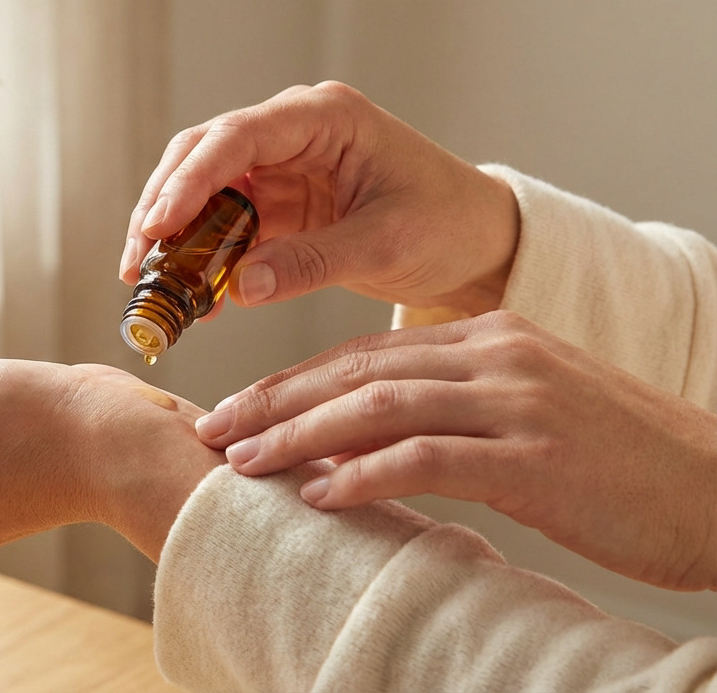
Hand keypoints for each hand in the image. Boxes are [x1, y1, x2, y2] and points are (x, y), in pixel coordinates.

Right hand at [120, 81, 519, 315]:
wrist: (480, 241)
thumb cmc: (449, 224)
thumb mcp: (385, 245)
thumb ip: (310, 263)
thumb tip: (237, 289)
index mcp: (325, 119)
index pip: (236, 137)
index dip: (188, 180)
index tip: (157, 226)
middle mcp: (294, 133)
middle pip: (202, 156)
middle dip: (163, 208)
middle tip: (138, 263)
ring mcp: (282, 167)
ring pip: (203, 192)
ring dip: (175, 238)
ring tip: (150, 286)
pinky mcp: (279, 204)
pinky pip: (225, 227)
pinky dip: (205, 260)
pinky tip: (193, 300)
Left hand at [195, 310, 716, 590]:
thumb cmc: (619, 463)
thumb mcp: (528, 414)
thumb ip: (451, 411)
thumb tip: (361, 443)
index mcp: (490, 337)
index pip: (365, 353)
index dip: (292, 383)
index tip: (236, 410)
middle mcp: (496, 356)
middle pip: (357, 371)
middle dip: (275, 403)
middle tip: (215, 432)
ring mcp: (517, 402)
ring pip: (378, 406)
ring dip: (301, 436)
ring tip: (245, 465)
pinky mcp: (536, 458)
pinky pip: (429, 458)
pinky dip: (366, 474)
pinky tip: (322, 497)